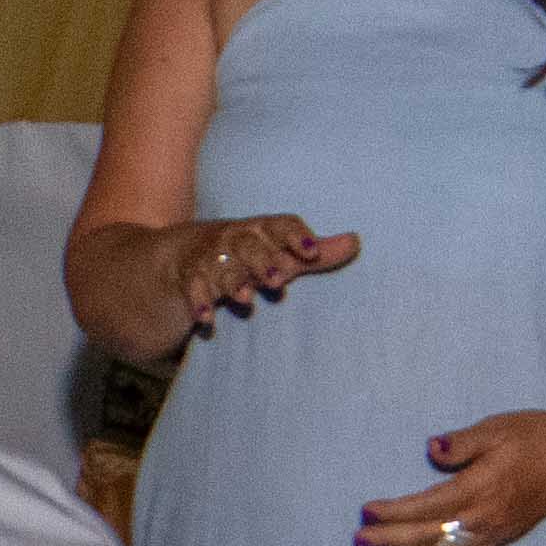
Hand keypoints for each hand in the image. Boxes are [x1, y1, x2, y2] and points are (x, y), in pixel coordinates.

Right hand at [162, 212, 358, 328]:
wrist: (189, 254)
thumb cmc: (250, 254)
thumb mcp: (281, 252)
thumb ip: (316, 252)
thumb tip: (356, 241)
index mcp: (261, 229)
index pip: (280, 225)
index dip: (296, 236)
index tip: (312, 253)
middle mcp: (235, 239)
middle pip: (248, 245)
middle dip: (262, 261)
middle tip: (278, 281)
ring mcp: (210, 257)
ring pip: (221, 267)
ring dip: (233, 282)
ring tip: (246, 300)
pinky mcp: (190, 278)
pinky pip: (193, 288)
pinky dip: (199, 304)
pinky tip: (207, 321)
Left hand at [357, 413, 545, 545]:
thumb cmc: (535, 435)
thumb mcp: (496, 428)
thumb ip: (460, 444)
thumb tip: (430, 450)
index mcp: (480, 489)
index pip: (426, 507)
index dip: (393, 512)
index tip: (366, 511)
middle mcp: (485, 518)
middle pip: (428, 535)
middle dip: (390, 538)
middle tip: (358, 540)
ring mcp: (495, 531)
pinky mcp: (503, 536)